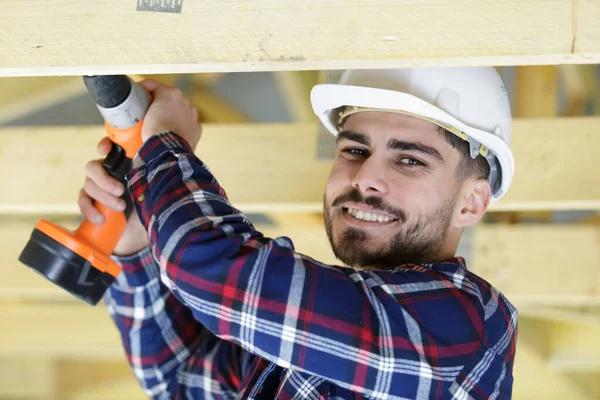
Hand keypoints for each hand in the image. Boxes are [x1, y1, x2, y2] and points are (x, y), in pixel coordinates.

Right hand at [79, 137, 148, 255]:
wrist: (149, 227)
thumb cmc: (154, 202)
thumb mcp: (156, 184)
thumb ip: (155, 169)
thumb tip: (157, 149)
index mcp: (123, 164)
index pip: (109, 148)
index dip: (104, 145)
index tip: (105, 151)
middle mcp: (107, 173)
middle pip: (93, 167)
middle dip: (104, 180)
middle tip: (121, 191)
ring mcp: (97, 188)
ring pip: (88, 185)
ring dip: (103, 197)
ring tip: (120, 208)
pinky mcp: (92, 204)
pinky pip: (83, 202)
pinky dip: (89, 210)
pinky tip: (100, 218)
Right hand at [138, 79, 201, 148]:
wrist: (168, 150)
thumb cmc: (155, 131)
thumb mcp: (141, 113)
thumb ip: (139, 105)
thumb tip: (136, 105)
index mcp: (171, 93)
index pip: (153, 86)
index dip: (143, 91)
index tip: (137, 96)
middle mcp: (184, 101)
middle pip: (168, 98)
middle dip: (159, 104)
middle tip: (148, 113)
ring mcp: (192, 115)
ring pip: (179, 111)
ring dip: (171, 115)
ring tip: (161, 124)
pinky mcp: (196, 128)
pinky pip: (187, 124)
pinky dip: (181, 127)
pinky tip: (172, 133)